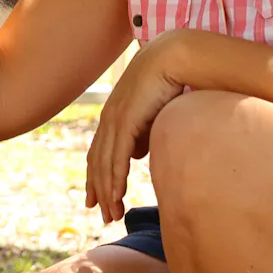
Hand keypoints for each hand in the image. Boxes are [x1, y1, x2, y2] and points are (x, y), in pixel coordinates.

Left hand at [85, 32, 186, 223]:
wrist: (174, 58)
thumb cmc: (169, 83)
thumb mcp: (154, 116)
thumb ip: (143, 135)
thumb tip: (138, 154)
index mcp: (115, 116)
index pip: (100, 152)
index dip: (98, 177)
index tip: (98, 199)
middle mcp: (109, 118)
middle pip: (98, 161)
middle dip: (98, 190)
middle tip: (102, 215)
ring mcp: (115, 119)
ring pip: (104, 163)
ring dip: (107, 191)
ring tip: (110, 214)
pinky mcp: (125, 120)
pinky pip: (116, 155)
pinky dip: (114, 177)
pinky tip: (115, 194)